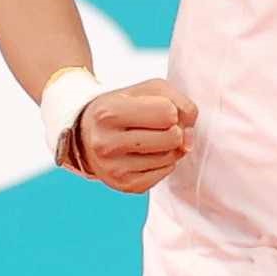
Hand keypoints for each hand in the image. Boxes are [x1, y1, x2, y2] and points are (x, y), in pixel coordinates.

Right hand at [74, 77, 198, 193]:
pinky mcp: (124, 185)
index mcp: (108, 113)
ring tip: (151, 138)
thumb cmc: (123, 107)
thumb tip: (188, 140)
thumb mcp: (148, 90)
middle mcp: (106, 143)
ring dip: (170, 146)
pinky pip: (165, 172)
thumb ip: (179, 103)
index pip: (167, 112)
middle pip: (172, 137)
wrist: (87, 135)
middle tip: (158, 125)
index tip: (157, 109)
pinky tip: (148, 153)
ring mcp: (113, 169)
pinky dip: (164, 162)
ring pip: (171, 157)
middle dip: (174, 129)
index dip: (171, 109)